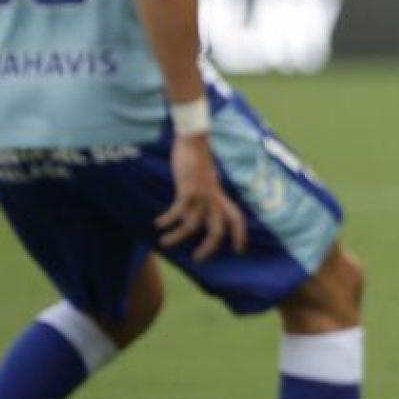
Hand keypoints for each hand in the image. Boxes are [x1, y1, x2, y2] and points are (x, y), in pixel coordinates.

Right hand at [156, 134, 248, 261]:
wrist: (194, 140)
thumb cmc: (196, 160)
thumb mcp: (202, 182)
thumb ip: (199, 199)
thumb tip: (189, 214)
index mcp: (220, 195)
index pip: (236, 217)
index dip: (240, 235)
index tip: (239, 250)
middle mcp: (214, 198)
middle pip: (218, 229)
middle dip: (209, 247)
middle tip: (197, 258)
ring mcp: (202, 194)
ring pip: (192, 225)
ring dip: (178, 237)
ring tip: (163, 242)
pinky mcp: (188, 189)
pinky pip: (177, 211)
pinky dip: (168, 220)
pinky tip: (158, 223)